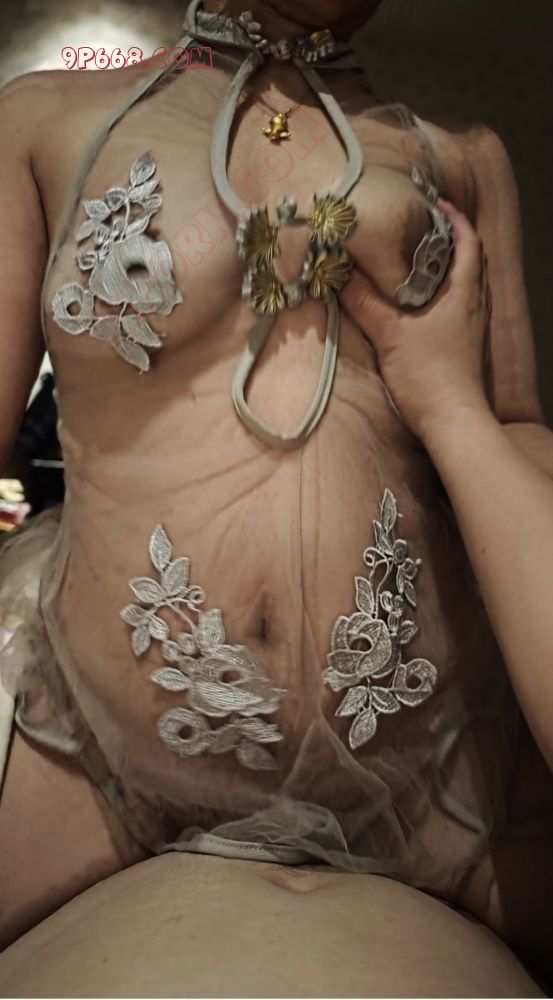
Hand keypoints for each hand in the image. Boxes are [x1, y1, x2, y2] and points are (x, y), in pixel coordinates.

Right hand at [339, 199, 492, 443]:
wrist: (453, 422)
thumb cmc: (429, 375)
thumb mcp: (390, 334)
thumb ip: (364, 302)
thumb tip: (338, 274)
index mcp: (465, 293)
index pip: (469, 242)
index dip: (454, 219)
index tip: (434, 204)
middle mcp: (476, 306)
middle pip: (471, 260)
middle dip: (451, 240)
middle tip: (422, 229)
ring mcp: (474, 328)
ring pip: (467, 285)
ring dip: (448, 268)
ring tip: (419, 261)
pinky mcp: (467, 348)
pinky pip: (460, 308)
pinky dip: (444, 294)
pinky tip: (422, 304)